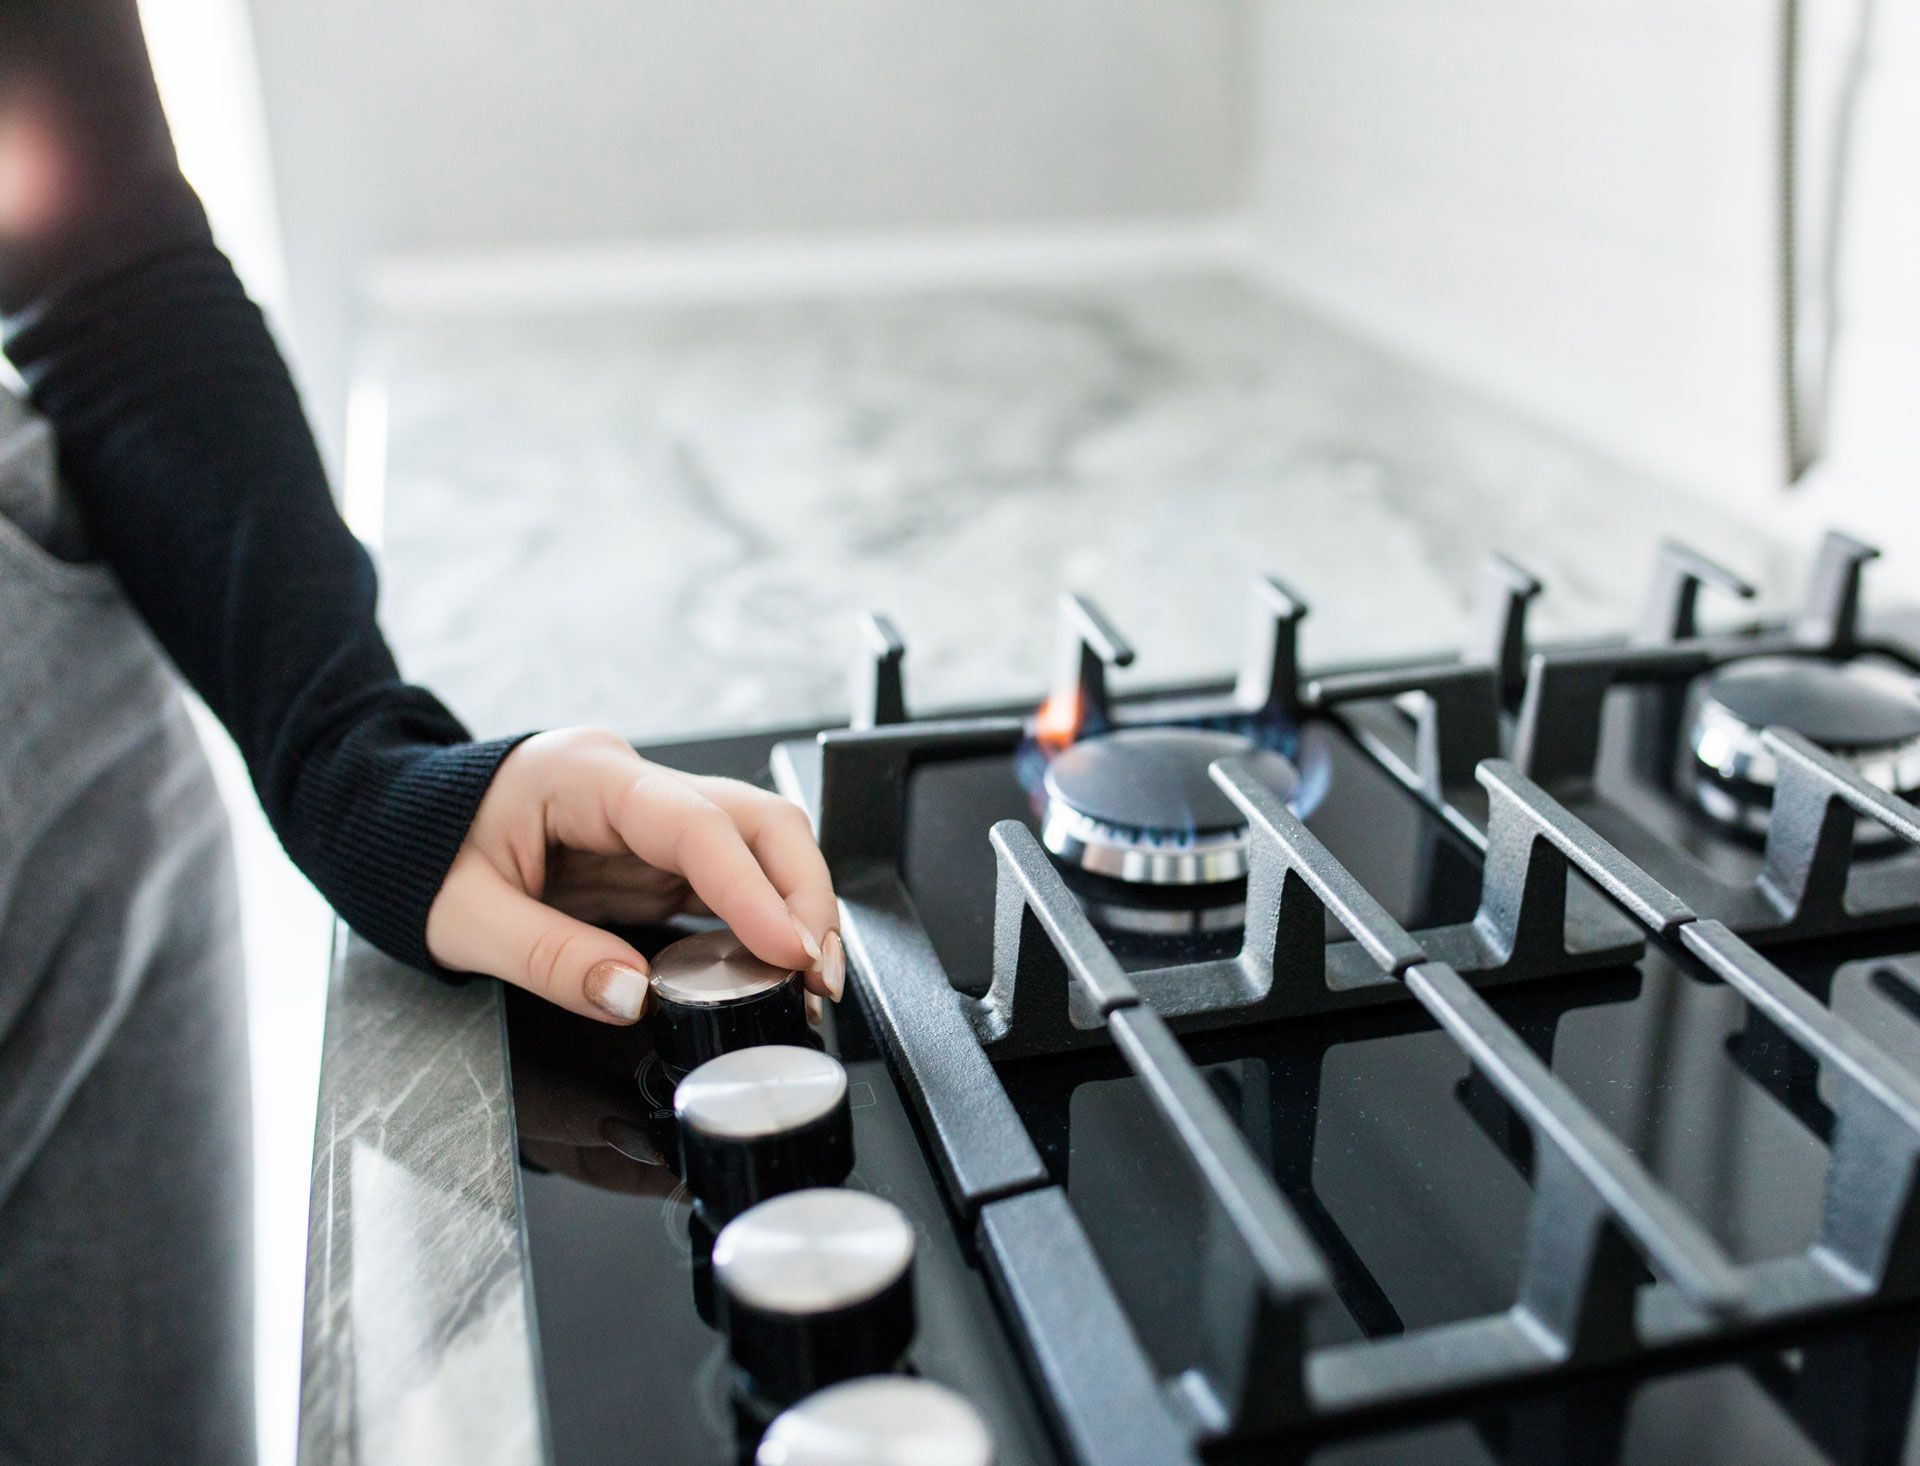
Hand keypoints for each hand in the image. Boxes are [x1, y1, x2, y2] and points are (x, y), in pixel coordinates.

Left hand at [425, 728, 842, 1023]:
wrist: (389, 824)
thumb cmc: (419, 855)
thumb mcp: (462, 919)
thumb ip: (548, 957)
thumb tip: (632, 996)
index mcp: (584, 775)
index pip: (696, 824)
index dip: (754, 889)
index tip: (789, 949)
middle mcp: (631, 783)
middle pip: (753, 818)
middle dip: (801, 891)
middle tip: (819, 972)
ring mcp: (648, 816)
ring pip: (757, 841)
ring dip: (795, 903)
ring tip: (813, 976)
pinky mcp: (653, 853)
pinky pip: (729, 875)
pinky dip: (763, 916)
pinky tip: (778, 962)